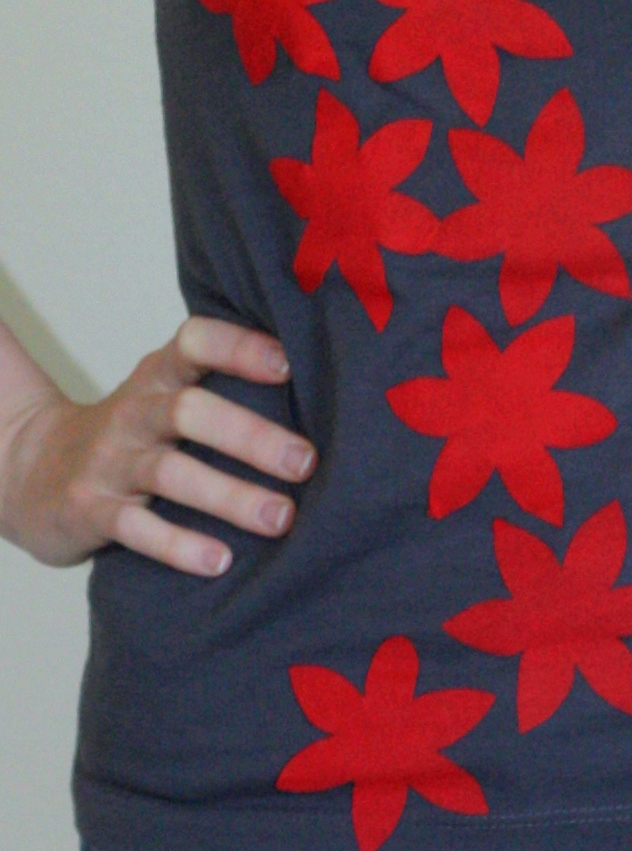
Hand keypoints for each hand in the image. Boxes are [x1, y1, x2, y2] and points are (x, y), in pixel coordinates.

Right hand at [0, 315, 317, 577]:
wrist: (31, 470)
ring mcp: (110, 462)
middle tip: (307, 462)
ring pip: (171, 475)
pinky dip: (179, 546)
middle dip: (251, 437)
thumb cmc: (132, 431)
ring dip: (230, 496)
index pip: (195, 341)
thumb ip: (222, 385)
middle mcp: (135, 411)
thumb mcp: (164, 394)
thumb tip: (328, 392)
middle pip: (190, 412)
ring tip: (281, 518)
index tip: (288, 364)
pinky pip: (136, 529)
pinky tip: (220, 561)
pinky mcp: (91, 511)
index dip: (239, 347)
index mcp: (159, 375)